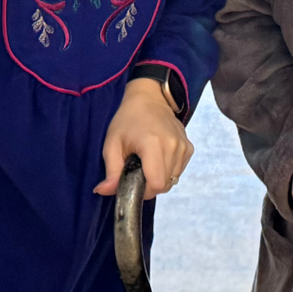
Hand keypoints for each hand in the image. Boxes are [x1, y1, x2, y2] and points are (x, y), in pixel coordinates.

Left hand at [94, 78, 192, 199]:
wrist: (150, 99)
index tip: (133, 183)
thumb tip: (104, 192)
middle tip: (137, 173)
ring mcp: (184, 146)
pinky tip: (158, 160)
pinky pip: (179, 170)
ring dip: (160, 178)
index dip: (144, 191)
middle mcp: (174, 146)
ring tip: (147, 164)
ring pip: (173, 179)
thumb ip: (111, 170)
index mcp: (154, 145)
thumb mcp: (112, 144)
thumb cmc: (127, 120)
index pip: (157, 184)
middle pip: (166, 184)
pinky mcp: (189, 147)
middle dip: (149, 185)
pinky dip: (169, 171)